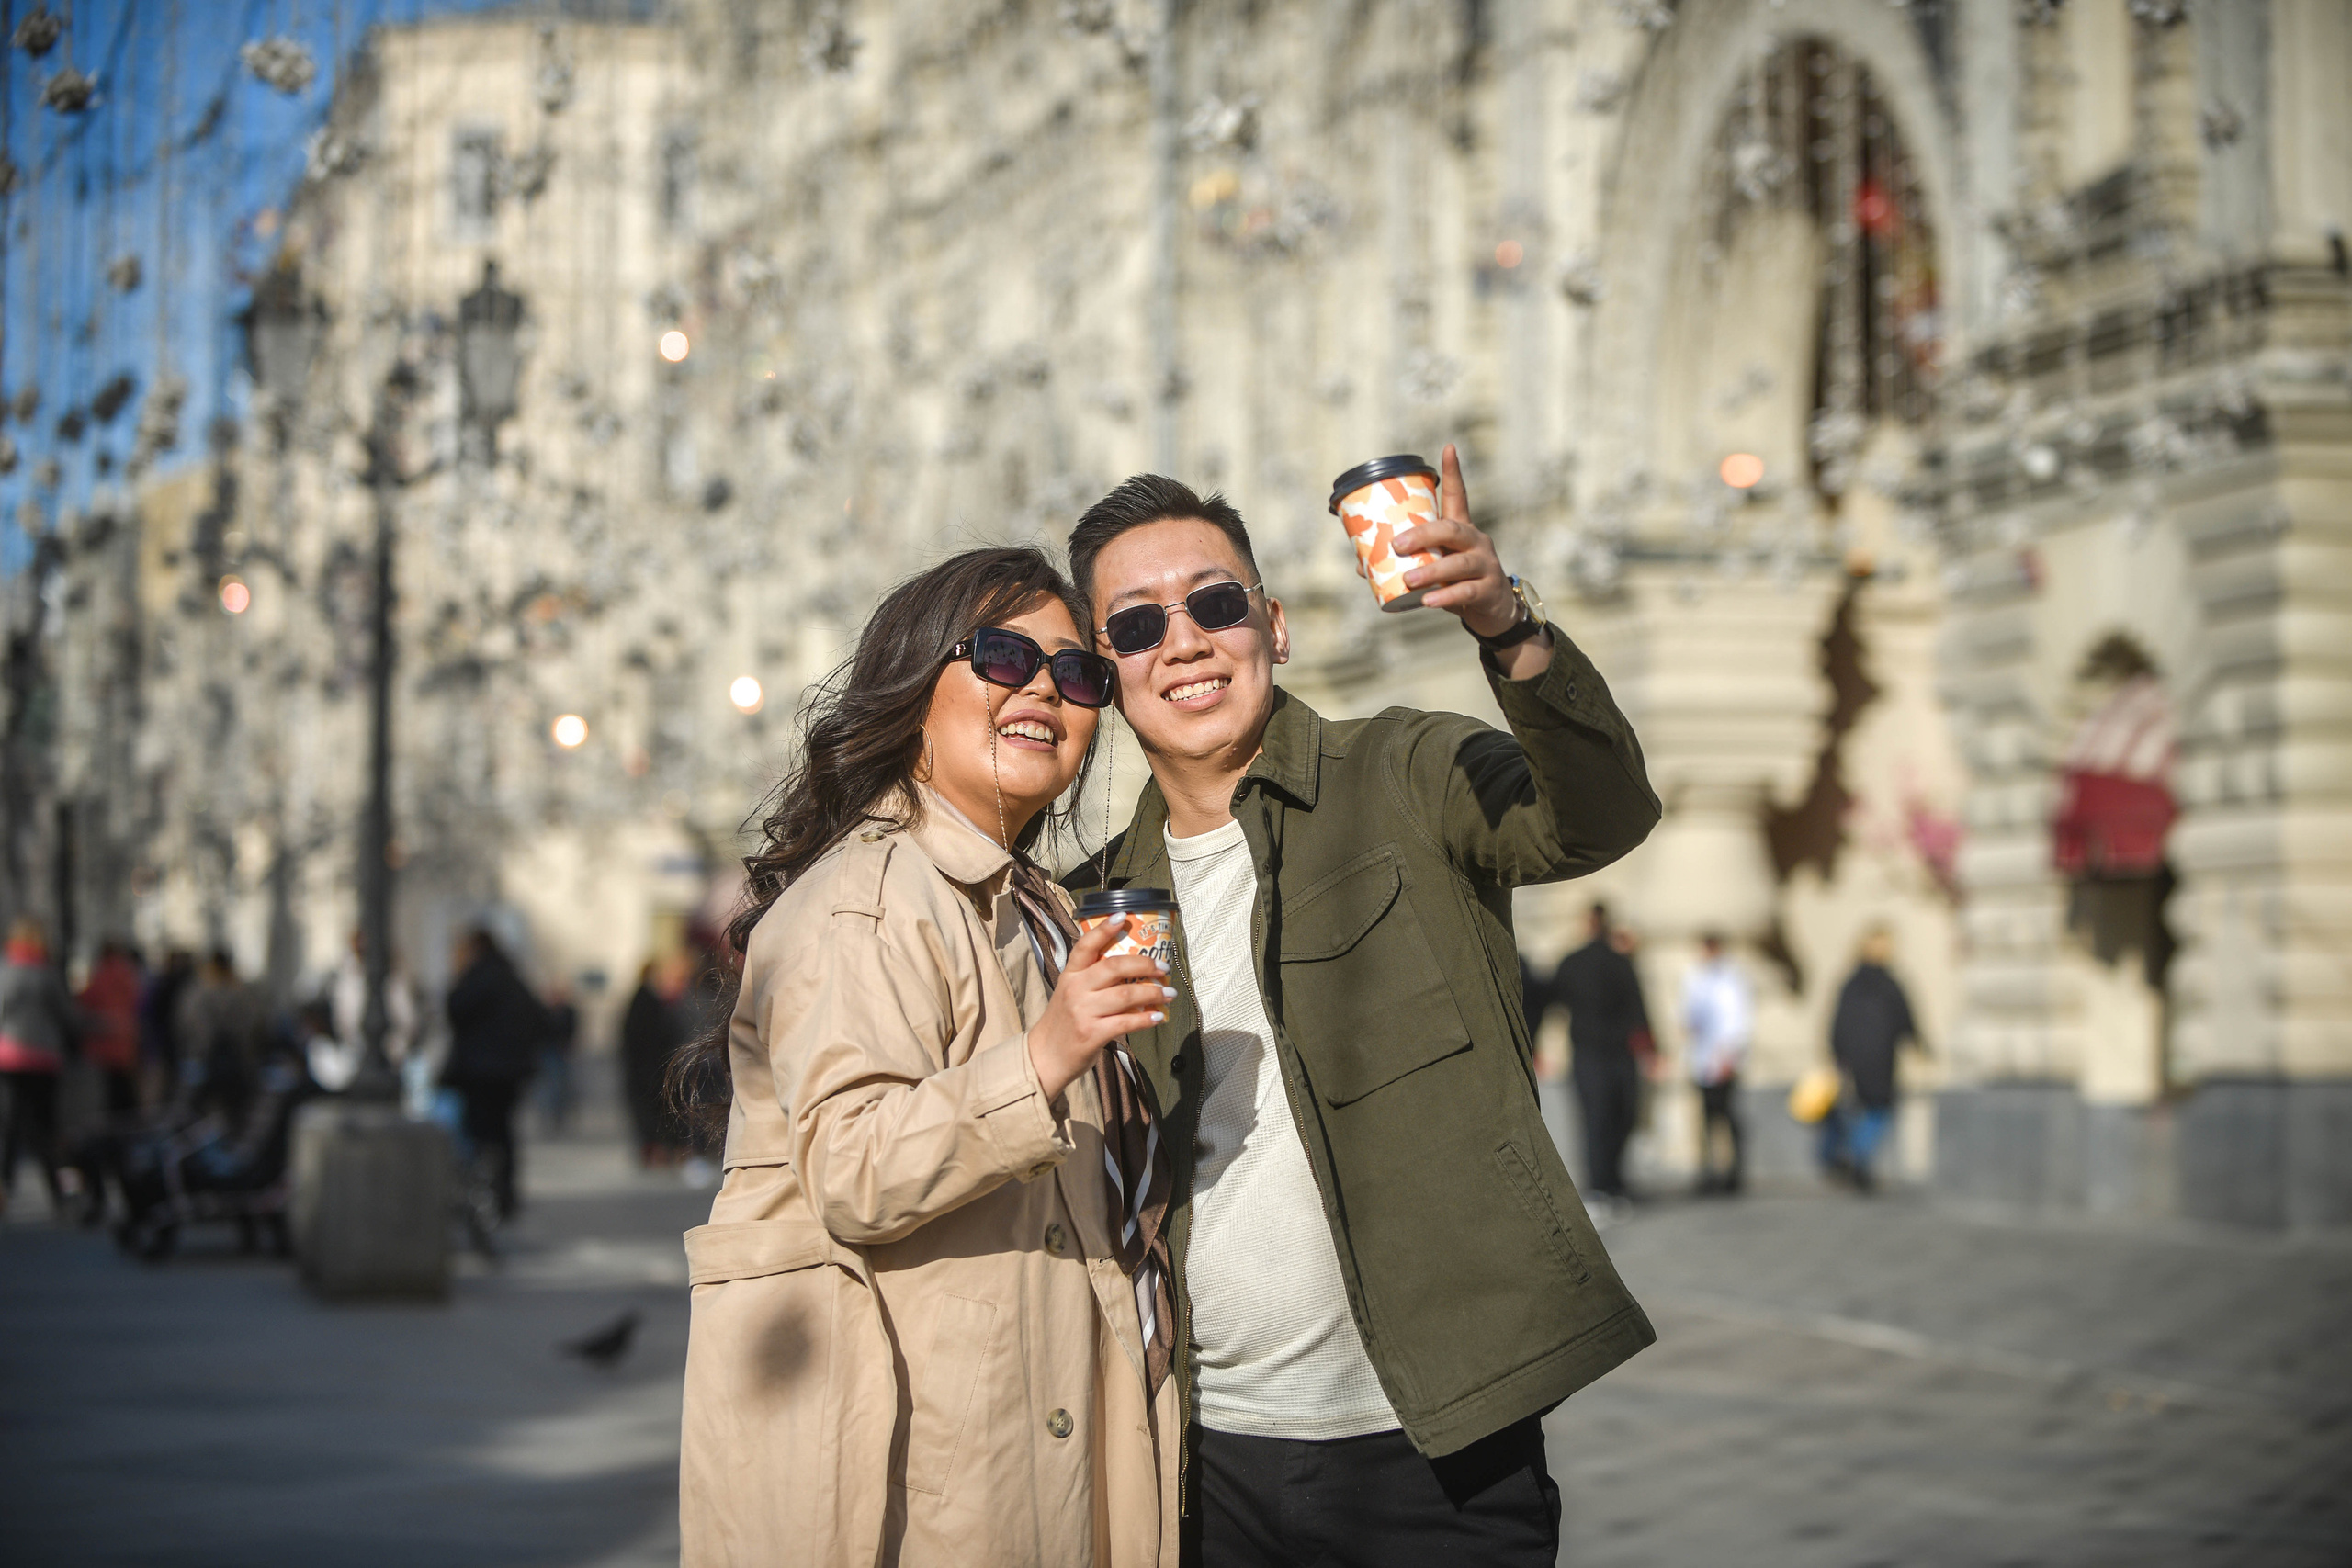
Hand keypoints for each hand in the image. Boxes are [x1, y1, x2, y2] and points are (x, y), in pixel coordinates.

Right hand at [1027, 915, 1174, 1103]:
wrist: (1044, 1057)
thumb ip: (1093, 980)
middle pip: (1114, 967)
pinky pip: (1127, 1022)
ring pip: (1126, 994)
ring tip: (1169, 993)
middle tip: (1163, 968)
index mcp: (1070, 975)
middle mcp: (1076, 989)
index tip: (1122, 916)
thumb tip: (1132, 969)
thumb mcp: (1070, 993)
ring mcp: (1083, 1011)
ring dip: (1153, 992)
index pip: (1085, 945)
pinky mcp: (1092, 1033)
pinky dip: (1146, 1018)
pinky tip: (1158, 1016)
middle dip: (1144, 964)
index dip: (1104, 929)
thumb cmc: (1064, 1022)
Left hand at [1393, 444, 1520, 638]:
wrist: (1492, 609)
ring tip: (1408, 579)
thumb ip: (1408, 561)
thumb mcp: (1435, 565)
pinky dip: (1445, 596)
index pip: (1458, 496)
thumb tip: (1361, 564)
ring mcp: (1485, 565)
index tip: (1448, 448)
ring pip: (1458, 563)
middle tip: (1398, 545)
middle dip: (1423, 535)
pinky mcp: (1488, 589)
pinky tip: (1427, 601)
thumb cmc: (1456, 579)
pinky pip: (1466, 591)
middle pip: (1452, 529)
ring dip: (1431, 571)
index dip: (1452, 472)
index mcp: (1461, 529)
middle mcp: (1476, 541)